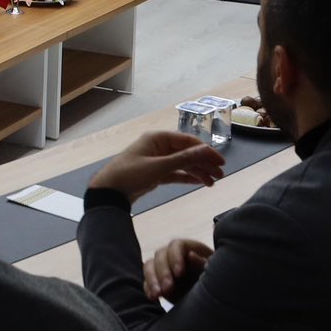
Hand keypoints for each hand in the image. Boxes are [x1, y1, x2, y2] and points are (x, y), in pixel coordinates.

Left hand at [88, 130, 224, 201]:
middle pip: (187, 153)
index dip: (206, 151)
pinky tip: (200, 183)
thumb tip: (206, 149)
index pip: (188, 141)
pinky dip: (187, 177)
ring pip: (183, 164)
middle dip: (204, 163)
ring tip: (212, 183)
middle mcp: (159, 146)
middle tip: (220, 175)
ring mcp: (157, 160)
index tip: (220, 162)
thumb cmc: (131, 174)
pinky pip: (175, 173)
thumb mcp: (159, 167)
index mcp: (158, 138)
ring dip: (198, 172)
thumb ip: (184, 159)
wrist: (109, 192)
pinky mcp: (155, 173)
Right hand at [143, 238, 212, 303]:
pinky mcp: (157, 281)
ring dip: (152, 280)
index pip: (175, 245)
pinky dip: (148, 289)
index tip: (179, 273)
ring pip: (149, 266)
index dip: (175, 257)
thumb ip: (201, 264)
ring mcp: (163, 268)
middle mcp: (172, 255)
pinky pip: (147, 281)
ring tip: (158, 295)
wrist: (211, 297)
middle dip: (162, 272)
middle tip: (168, 288)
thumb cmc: (215, 280)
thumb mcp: (212, 273)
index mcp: (188, 248)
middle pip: (160, 255)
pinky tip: (153, 298)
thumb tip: (190, 255)